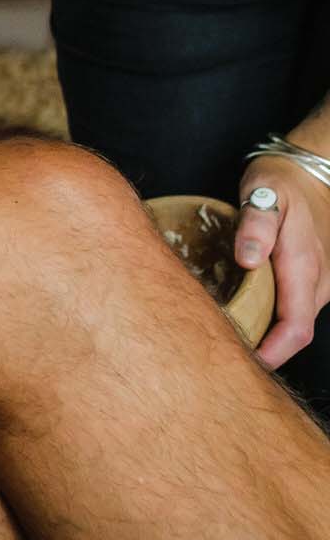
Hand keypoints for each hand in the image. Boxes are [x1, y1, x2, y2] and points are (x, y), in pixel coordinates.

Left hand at [235, 157, 329, 367]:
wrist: (309, 174)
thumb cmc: (279, 184)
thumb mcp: (263, 194)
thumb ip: (256, 226)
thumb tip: (247, 260)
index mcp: (305, 267)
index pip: (296, 327)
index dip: (273, 352)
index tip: (245, 365)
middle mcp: (318, 281)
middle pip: (294, 332)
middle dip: (265, 350)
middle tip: (221, 356)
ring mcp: (319, 282)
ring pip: (294, 321)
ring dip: (267, 335)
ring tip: (226, 339)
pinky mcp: (311, 279)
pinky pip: (293, 308)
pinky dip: (271, 319)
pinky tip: (242, 317)